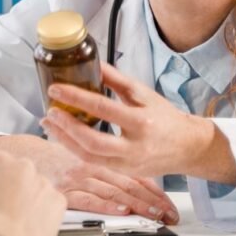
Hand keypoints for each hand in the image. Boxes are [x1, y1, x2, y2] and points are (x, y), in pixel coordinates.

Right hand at [0, 135, 177, 223]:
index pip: (129, 171)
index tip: (168, 201)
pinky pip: (88, 199)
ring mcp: (76, 178)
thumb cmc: (43, 156)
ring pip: (112, 192)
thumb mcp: (73, 152)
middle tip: (169, 214)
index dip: (150, 187)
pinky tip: (121, 211)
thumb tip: (118, 183)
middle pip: (127, 183)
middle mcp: (88, 165)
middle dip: (151, 200)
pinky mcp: (61, 190)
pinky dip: (105, 205)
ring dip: (136, 205)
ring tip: (156, 216)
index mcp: (94, 157)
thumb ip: (93, 162)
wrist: (12, 155)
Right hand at [0, 151, 64, 235]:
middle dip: (12, 188)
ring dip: (28, 200)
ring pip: (36, 189)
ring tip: (16, 222)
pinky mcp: (58, 201)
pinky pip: (50, 204)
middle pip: (18, 174)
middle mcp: (24, 166)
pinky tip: (30, 226)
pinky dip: (43, 213)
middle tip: (3, 210)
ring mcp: (44, 183)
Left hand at [39, 62, 235, 184]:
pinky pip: (93, 163)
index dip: (77, 98)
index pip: (104, 109)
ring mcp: (129, 164)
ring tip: (48, 123)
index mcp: (142, 122)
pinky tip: (62, 136)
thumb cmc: (165, 118)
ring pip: (89, 157)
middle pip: (93, 142)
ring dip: (64, 140)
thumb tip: (92, 63)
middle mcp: (135, 147)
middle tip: (50, 111)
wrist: (187, 147)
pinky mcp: (123, 172)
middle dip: (67, 127)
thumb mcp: (143, 94)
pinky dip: (74, 149)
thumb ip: (116, 79)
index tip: (56, 89)